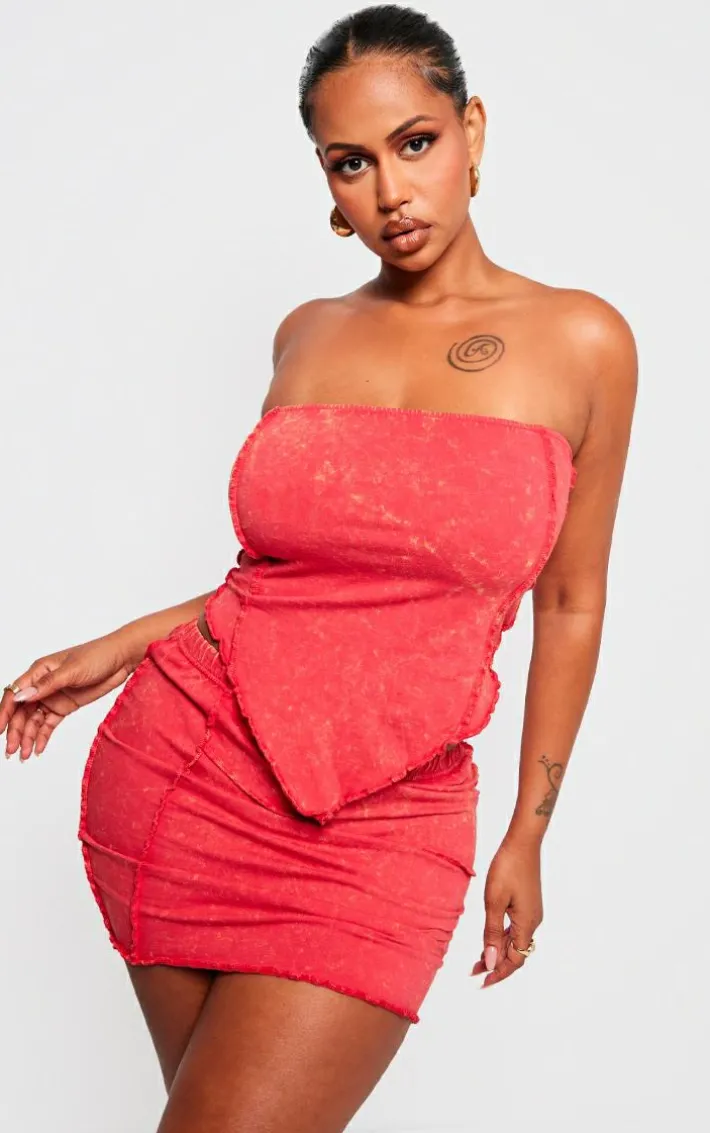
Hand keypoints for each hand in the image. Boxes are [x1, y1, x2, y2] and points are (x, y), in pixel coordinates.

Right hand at [1, 630, 136, 760]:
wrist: (121, 659)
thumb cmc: (97, 656)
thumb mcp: (72, 670)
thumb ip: (46, 685)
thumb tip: (21, 696)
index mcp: (39, 671)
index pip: (14, 694)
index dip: (4, 713)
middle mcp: (42, 685)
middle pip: (21, 711)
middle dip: (15, 731)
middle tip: (11, 750)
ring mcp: (53, 696)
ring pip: (33, 720)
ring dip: (27, 737)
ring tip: (24, 755)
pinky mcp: (65, 706)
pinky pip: (49, 723)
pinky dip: (42, 736)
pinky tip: (38, 749)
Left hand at [471, 836, 542, 987]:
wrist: (522, 842)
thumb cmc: (507, 868)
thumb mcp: (494, 902)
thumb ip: (492, 933)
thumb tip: (491, 962)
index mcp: (527, 924)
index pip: (514, 960)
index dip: (499, 973)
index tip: (481, 983)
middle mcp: (533, 922)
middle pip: (516, 953)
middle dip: (496, 965)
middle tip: (474, 972)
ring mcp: (532, 912)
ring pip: (516, 941)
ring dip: (499, 951)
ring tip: (479, 959)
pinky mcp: (528, 904)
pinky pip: (516, 929)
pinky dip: (503, 937)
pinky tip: (491, 937)